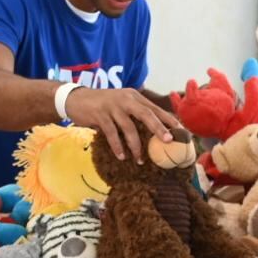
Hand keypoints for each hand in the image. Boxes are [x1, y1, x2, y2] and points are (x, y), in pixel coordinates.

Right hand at [64, 86, 182, 163]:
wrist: (75, 98)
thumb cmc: (103, 104)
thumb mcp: (122, 103)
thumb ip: (136, 113)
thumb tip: (156, 130)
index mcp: (134, 97)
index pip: (154, 108)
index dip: (168, 119)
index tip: (181, 131)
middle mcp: (125, 99)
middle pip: (146, 114)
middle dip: (158, 128)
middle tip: (168, 141)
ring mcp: (112, 106)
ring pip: (129, 128)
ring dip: (135, 146)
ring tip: (140, 160)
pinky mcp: (100, 115)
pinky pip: (112, 134)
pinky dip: (117, 147)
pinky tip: (121, 156)